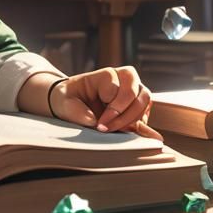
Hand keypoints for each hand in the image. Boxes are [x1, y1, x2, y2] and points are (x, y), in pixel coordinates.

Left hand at [47, 66, 161, 140]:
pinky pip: (146, 115)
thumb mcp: (66, 103)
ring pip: (145, 102)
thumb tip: (93, 120)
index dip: (112, 109)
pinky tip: (146, 138)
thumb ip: (78, 111)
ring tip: (116, 131)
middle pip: (139, 94)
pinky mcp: (136, 107)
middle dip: (125, 116)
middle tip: (107, 129)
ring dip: (133, 120)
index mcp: (106, 74)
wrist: (71, 104)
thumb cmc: (69, 99)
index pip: (119, 89)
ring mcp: (132, 91)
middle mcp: (123, 79)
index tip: (99, 124)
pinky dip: (145, 127)